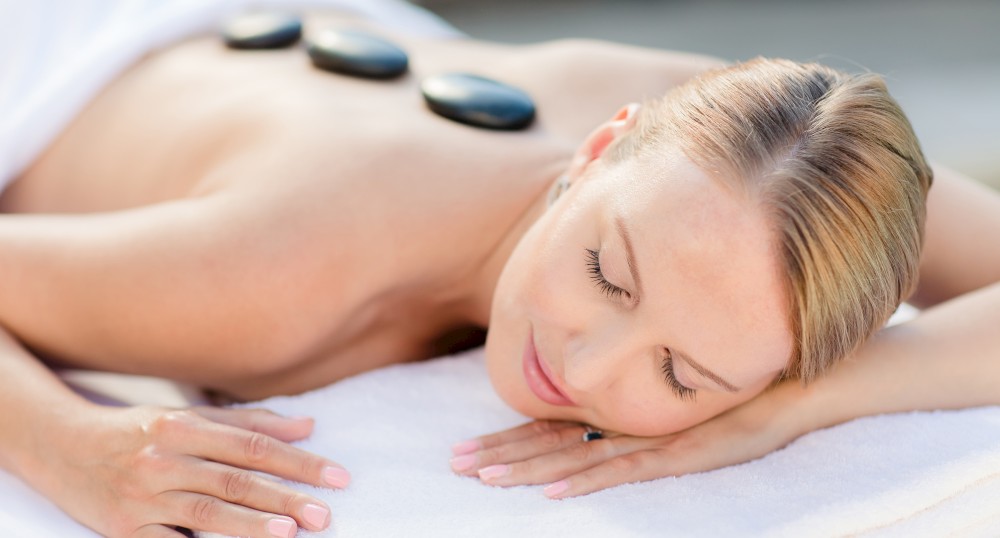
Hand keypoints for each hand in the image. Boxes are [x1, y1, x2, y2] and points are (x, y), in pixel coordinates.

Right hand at [23, 405, 348, 537]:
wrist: (61, 447)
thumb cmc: (138, 431)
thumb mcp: (189, 416)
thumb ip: (249, 422)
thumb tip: (308, 426)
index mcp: (184, 426)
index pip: (254, 446)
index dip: (299, 462)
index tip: (336, 477)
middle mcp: (164, 459)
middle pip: (235, 480)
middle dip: (285, 497)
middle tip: (325, 512)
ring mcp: (142, 496)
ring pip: (206, 512)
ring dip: (251, 525)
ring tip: (290, 532)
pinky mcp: (122, 530)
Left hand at [450, 387, 803, 497]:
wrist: (793, 382)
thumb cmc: (734, 394)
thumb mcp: (674, 410)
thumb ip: (635, 415)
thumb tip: (593, 429)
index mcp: (617, 415)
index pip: (549, 431)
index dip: (505, 441)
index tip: (465, 450)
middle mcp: (625, 423)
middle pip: (549, 442)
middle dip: (500, 454)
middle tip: (453, 464)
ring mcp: (651, 437)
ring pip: (577, 456)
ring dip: (528, 470)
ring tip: (484, 479)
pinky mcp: (682, 453)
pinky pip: (628, 470)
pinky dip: (590, 481)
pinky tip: (557, 495)